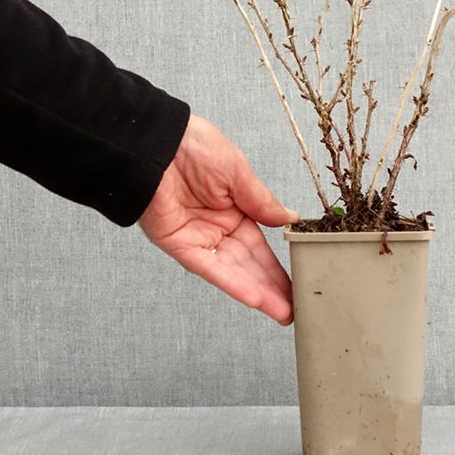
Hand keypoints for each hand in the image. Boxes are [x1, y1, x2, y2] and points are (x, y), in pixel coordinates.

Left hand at [138, 115, 298, 324]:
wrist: (156, 142)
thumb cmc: (192, 145)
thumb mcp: (239, 171)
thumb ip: (262, 201)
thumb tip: (289, 219)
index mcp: (233, 206)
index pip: (260, 244)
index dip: (278, 264)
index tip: (298, 279)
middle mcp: (216, 226)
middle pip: (249, 263)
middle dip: (273, 286)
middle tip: (296, 308)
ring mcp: (198, 238)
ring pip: (233, 271)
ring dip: (258, 292)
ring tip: (283, 311)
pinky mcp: (179, 245)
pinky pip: (210, 267)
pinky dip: (232, 283)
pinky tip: (255, 296)